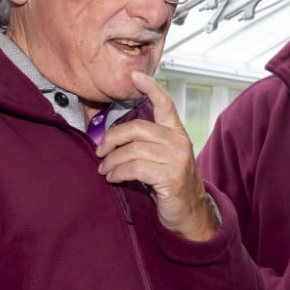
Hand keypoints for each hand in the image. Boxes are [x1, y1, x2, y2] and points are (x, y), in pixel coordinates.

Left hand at [96, 72, 217, 240]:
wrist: (189, 214)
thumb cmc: (170, 184)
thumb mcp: (161, 158)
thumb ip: (145, 144)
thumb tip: (112, 139)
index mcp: (177, 133)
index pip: (165, 104)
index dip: (150, 87)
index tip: (135, 76)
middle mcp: (179, 142)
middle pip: (137, 128)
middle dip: (112, 138)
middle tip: (99, 151)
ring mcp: (176, 159)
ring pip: (132, 150)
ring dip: (111, 161)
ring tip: (104, 169)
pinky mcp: (170, 177)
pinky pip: (134, 168)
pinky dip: (118, 173)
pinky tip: (113, 178)